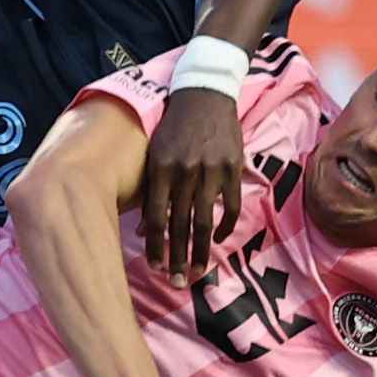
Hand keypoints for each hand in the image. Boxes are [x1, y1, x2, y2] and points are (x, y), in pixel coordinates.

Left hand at [137, 85, 243, 279]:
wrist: (204, 93)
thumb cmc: (172, 126)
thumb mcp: (154, 153)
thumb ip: (150, 191)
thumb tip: (142, 230)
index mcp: (161, 168)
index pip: (157, 216)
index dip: (156, 246)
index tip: (155, 268)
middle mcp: (185, 171)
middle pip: (180, 224)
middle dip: (177, 258)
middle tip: (176, 283)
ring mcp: (212, 170)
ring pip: (205, 221)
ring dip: (200, 251)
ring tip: (197, 273)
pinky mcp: (234, 168)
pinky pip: (230, 206)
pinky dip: (224, 227)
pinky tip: (216, 241)